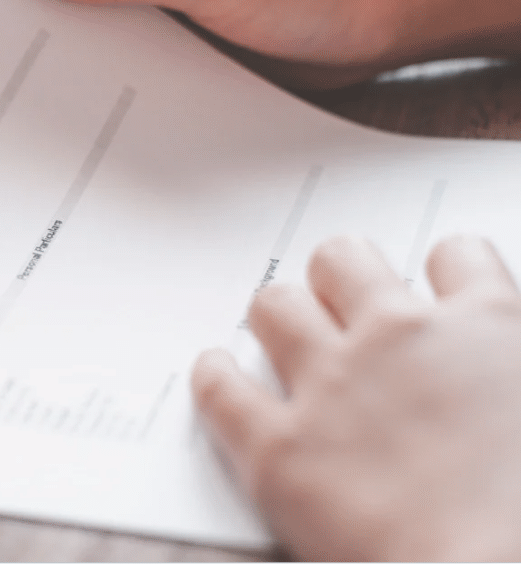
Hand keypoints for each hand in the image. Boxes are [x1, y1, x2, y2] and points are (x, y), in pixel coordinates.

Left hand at [192, 235, 520, 559]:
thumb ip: (506, 368)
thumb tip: (496, 372)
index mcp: (489, 328)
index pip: (455, 258)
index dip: (440, 274)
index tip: (432, 289)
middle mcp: (402, 338)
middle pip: (343, 261)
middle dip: (337, 279)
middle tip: (337, 305)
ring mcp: (333, 385)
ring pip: (275, 306)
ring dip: (276, 318)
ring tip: (278, 336)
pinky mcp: (278, 447)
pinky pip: (220, 387)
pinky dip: (214, 377)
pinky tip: (218, 375)